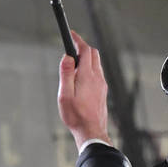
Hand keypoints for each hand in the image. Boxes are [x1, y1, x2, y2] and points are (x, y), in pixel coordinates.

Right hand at [58, 31, 110, 148]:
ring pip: (97, 64)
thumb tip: (68, 57)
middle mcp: (98, 78)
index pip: (85, 50)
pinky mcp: (103, 92)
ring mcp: (102, 85)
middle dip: (83, 47)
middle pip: (94, 54)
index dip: (78, 40)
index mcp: (88, 76)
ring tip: (73, 63)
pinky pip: (98, 74)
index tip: (71, 34)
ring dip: (86, 59)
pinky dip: (90, 69)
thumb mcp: (65, 95)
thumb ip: (66, 74)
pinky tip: (81, 78)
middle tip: (71, 46)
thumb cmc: (76, 116)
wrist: (92, 132)